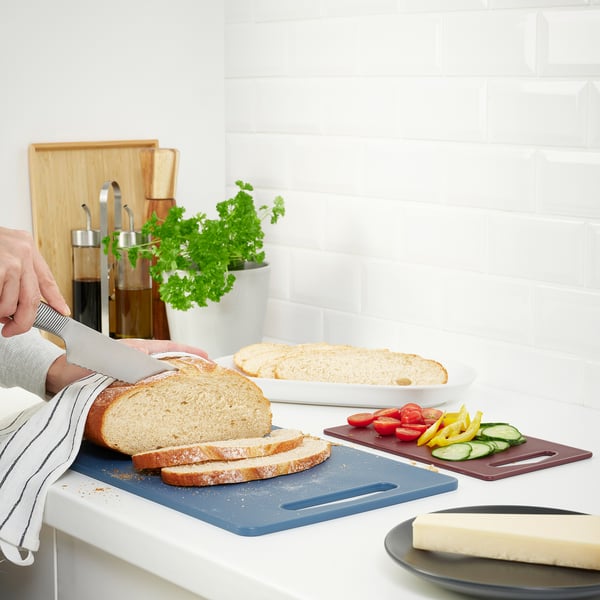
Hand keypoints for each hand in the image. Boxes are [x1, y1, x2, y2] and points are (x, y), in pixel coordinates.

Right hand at [0, 227, 69, 336]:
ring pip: (10, 304)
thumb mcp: (4, 249)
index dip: (56, 299)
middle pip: (32, 298)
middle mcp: (22, 251)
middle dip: (23, 321)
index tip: (62, 312)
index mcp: (26, 245)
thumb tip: (20, 304)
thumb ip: (16, 271)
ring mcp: (8, 261)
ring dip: (0, 313)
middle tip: (12, 329)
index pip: (46, 279)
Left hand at [45, 338, 208, 394]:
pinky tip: (165, 401)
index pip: (168, 347)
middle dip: (188, 366)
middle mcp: (135, 358)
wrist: (54, 377)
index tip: (206, 357)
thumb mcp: (103, 360)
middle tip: (208, 376)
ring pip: (159, 374)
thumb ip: (126, 359)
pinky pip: (147, 387)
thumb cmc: (74, 367)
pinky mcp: (123, 384)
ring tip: (193, 389)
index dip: (188, 352)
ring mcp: (130, 370)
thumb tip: (149, 356)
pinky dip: (159, 391)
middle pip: (168, 360)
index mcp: (134, 349)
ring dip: (175, 379)